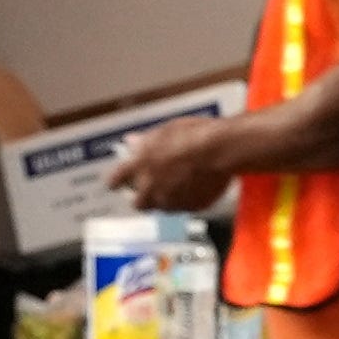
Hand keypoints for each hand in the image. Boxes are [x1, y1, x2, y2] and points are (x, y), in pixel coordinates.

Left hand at [107, 115, 239, 214]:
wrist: (222, 149)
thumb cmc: (195, 135)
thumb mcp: (165, 131)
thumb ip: (145, 142)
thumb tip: (131, 142)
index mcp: (140, 166)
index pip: (115, 181)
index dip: (115, 182)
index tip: (115, 183)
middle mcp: (152, 188)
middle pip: (137, 203)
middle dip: (140, 197)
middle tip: (148, 188)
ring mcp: (171, 201)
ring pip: (161, 207)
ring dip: (163, 199)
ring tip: (176, 184)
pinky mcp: (191, 207)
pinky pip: (184, 207)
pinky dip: (185, 200)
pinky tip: (194, 185)